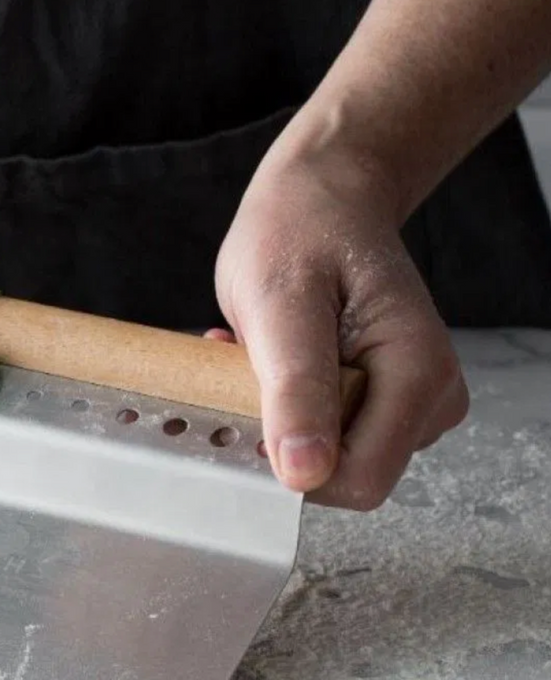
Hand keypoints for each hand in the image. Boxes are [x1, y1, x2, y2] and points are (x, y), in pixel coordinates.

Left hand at [214, 150, 468, 509]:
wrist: (320, 199)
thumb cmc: (301, 232)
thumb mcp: (281, 302)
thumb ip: (296, 387)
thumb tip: (304, 475)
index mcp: (418, 375)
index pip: (359, 480)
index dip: (293, 464)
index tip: (250, 407)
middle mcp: (430, 400)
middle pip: (343, 475)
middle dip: (280, 432)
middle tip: (254, 364)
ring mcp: (409, 404)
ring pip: (326, 457)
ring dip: (275, 415)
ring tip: (263, 352)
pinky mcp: (384, 403)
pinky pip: (323, 436)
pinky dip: (282, 406)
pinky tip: (271, 358)